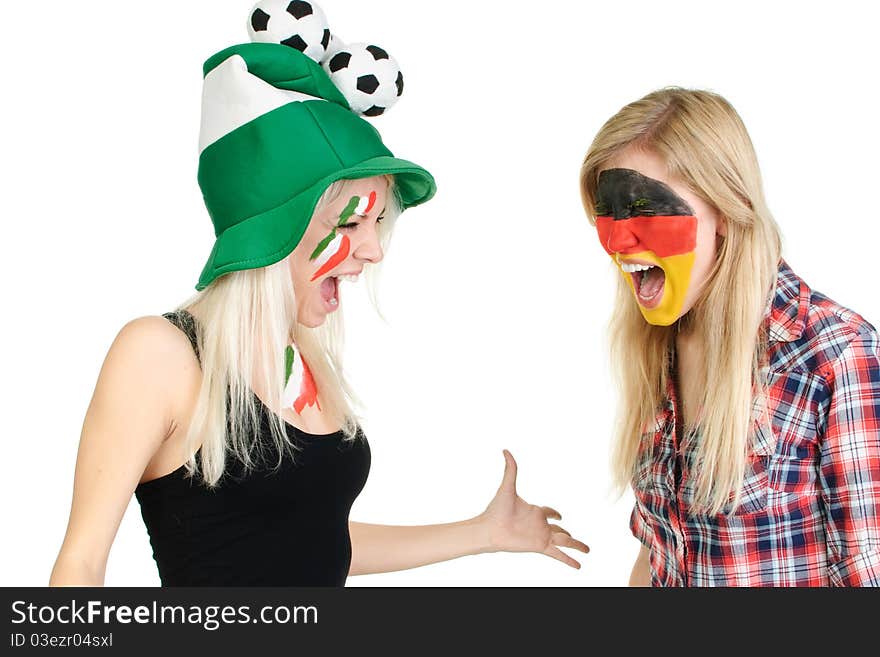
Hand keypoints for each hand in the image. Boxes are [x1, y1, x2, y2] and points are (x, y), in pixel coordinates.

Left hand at [476, 450, 588, 568]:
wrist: (490, 529)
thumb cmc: (496, 509)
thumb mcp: (507, 487)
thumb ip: (510, 468)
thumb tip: (505, 449)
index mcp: (534, 511)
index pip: (548, 512)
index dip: (555, 513)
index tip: (560, 515)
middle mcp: (539, 525)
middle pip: (560, 529)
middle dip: (569, 533)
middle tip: (576, 539)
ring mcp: (541, 536)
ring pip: (565, 541)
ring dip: (577, 545)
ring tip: (588, 550)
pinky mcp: (540, 546)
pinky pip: (559, 554)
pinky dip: (569, 560)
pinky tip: (579, 566)